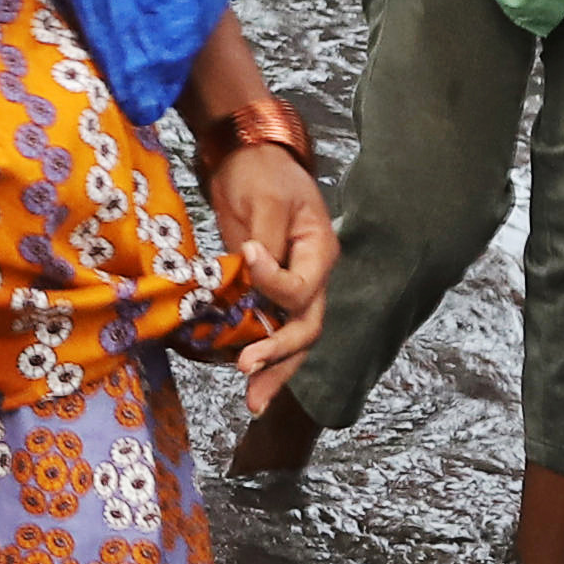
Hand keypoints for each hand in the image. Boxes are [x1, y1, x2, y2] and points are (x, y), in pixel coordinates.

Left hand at [206, 138, 334, 413]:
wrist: (243, 160)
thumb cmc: (262, 173)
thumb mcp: (267, 201)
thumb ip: (266, 243)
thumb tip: (256, 270)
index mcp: (320, 253)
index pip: (302, 289)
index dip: (273, 283)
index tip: (247, 254)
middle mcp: (311, 277)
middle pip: (306, 329)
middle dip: (280, 356)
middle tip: (248, 370)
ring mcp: (289, 288)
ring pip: (290, 340)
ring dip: (274, 371)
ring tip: (252, 402)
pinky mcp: (263, 292)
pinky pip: (266, 329)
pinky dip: (257, 353)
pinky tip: (242, 377)